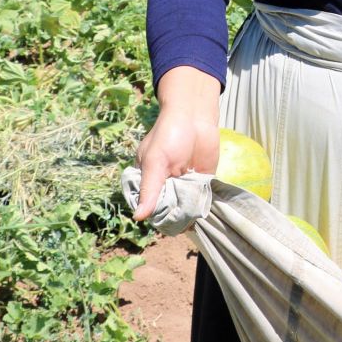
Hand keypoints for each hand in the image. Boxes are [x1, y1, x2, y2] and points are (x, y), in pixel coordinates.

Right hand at [132, 67, 222, 220]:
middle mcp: (164, 186)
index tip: (163, 224)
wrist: (196, 117)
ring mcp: (183, 186)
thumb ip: (149, 189)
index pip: (148, 206)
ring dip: (188, 216)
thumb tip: (138, 217)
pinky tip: (202, 218)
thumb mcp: (154, 162)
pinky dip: (201, 209)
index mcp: (147, 180)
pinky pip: (200, 201)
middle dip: (174, 218)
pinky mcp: (201, 184)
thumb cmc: (169, 135)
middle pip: (167, 211)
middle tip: (181, 223)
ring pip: (184, 209)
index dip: (155, 216)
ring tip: (191, 222)